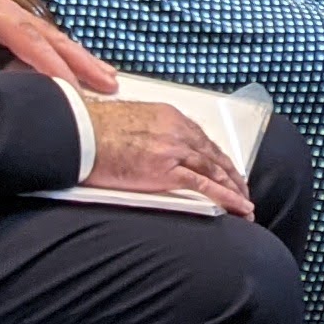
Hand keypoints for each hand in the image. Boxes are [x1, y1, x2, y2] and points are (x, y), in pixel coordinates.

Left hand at [0, 0, 114, 90]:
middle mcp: (14, 12)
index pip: (32, 44)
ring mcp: (18, 15)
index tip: (73, 89)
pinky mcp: (16, 22)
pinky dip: (69, 52)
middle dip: (83, 61)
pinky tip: (84, 64)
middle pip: (55, 39)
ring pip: (57, 38)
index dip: (54, 67)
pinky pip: (48, 39)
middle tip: (110, 83)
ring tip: (110, 76)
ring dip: (83, 57)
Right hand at [83, 98, 253, 214]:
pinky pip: (206, 186)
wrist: (78, 133)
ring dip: (234, 189)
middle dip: (231, 174)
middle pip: (214, 155)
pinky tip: (239, 208)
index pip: (202, 139)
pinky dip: (227, 198)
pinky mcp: (167, 171)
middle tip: (242, 189)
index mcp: (169, 116)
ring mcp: (174, 151)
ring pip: (215, 171)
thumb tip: (149, 146)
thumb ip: (148, 133)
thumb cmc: (93, 128)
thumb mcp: (129, 121)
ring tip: (245, 204)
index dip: (217, 157)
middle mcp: (178, 130)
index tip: (224, 169)